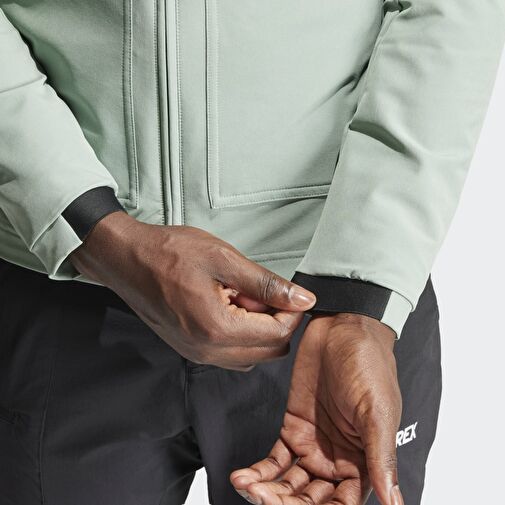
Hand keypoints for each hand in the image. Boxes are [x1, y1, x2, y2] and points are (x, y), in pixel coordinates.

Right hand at [69, 212, 315, 370]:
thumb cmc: (167, 253)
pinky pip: (231, 353)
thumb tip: (302, 299)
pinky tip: (227, 305)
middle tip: (259, 291)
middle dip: (275, 322)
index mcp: (217, 329)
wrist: (126, 259)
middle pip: (269, 351)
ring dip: (257, 328)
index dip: (292, 312)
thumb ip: (267, 284)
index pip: (278, 335)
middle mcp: (207, 351)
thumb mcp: (224, 259)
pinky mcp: (191, 349)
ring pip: (252, 355)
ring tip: (239, 296)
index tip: (289, 292)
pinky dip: (240, 333)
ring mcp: (197, 353)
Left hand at [231, 313, 403, 503]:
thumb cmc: (368, 364)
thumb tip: (394, 502)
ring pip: (289, 484)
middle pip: (311, 500)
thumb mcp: (377, 410)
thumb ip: (380, 457)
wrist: (341, 329)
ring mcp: (313, 445)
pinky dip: (259, 472)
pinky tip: (244, 477)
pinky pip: (274, 460)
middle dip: (286, 504)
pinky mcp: (293, 428)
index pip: (344, 504)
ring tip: (248, 488)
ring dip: (268, 492)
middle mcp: (338, 460)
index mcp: (364, 461)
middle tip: (262, 499)